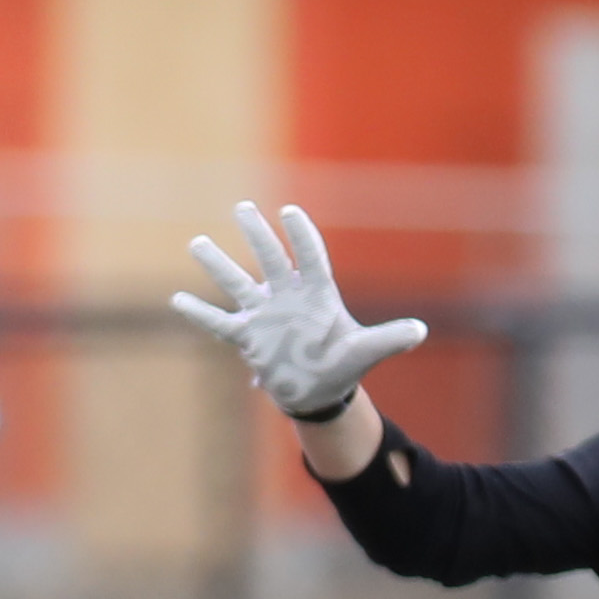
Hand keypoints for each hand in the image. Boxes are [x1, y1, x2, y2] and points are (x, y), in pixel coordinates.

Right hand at [170, 200, 423, 424]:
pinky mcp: (248, 336)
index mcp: (317, 293)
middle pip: (270, 259)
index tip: (289, 212)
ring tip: (197, 242)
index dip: (301, 235)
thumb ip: (389, 338)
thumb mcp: (366, 352)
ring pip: (237, 283)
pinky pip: (219, 322)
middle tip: (242, 208)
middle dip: (257, 235)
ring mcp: (264, 314)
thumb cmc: (342, 365)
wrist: (317, 390)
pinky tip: (178, 299)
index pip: (310, 257)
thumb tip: (420, 331)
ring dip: (217, 265)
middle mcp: (287, 297)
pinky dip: (201, 313)